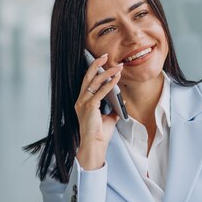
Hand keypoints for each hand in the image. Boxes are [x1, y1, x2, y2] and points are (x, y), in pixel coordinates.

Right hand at [75, 53, 122, 169]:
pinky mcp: (89, 107)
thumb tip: (121, 100)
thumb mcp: (108, 118)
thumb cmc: (100, 134)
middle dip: (96, 64)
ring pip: (94, 82)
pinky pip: (100, 92)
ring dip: (107, 72)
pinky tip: (116, 78)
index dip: (93, 70)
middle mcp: (80, 100)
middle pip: (87, 77)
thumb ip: (112, 108)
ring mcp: (83, 103)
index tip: (101, 60)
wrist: (95, 145)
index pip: (87, 82)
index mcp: (82, 102)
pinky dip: (109, 84)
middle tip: (105, 55)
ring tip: (118, 66)